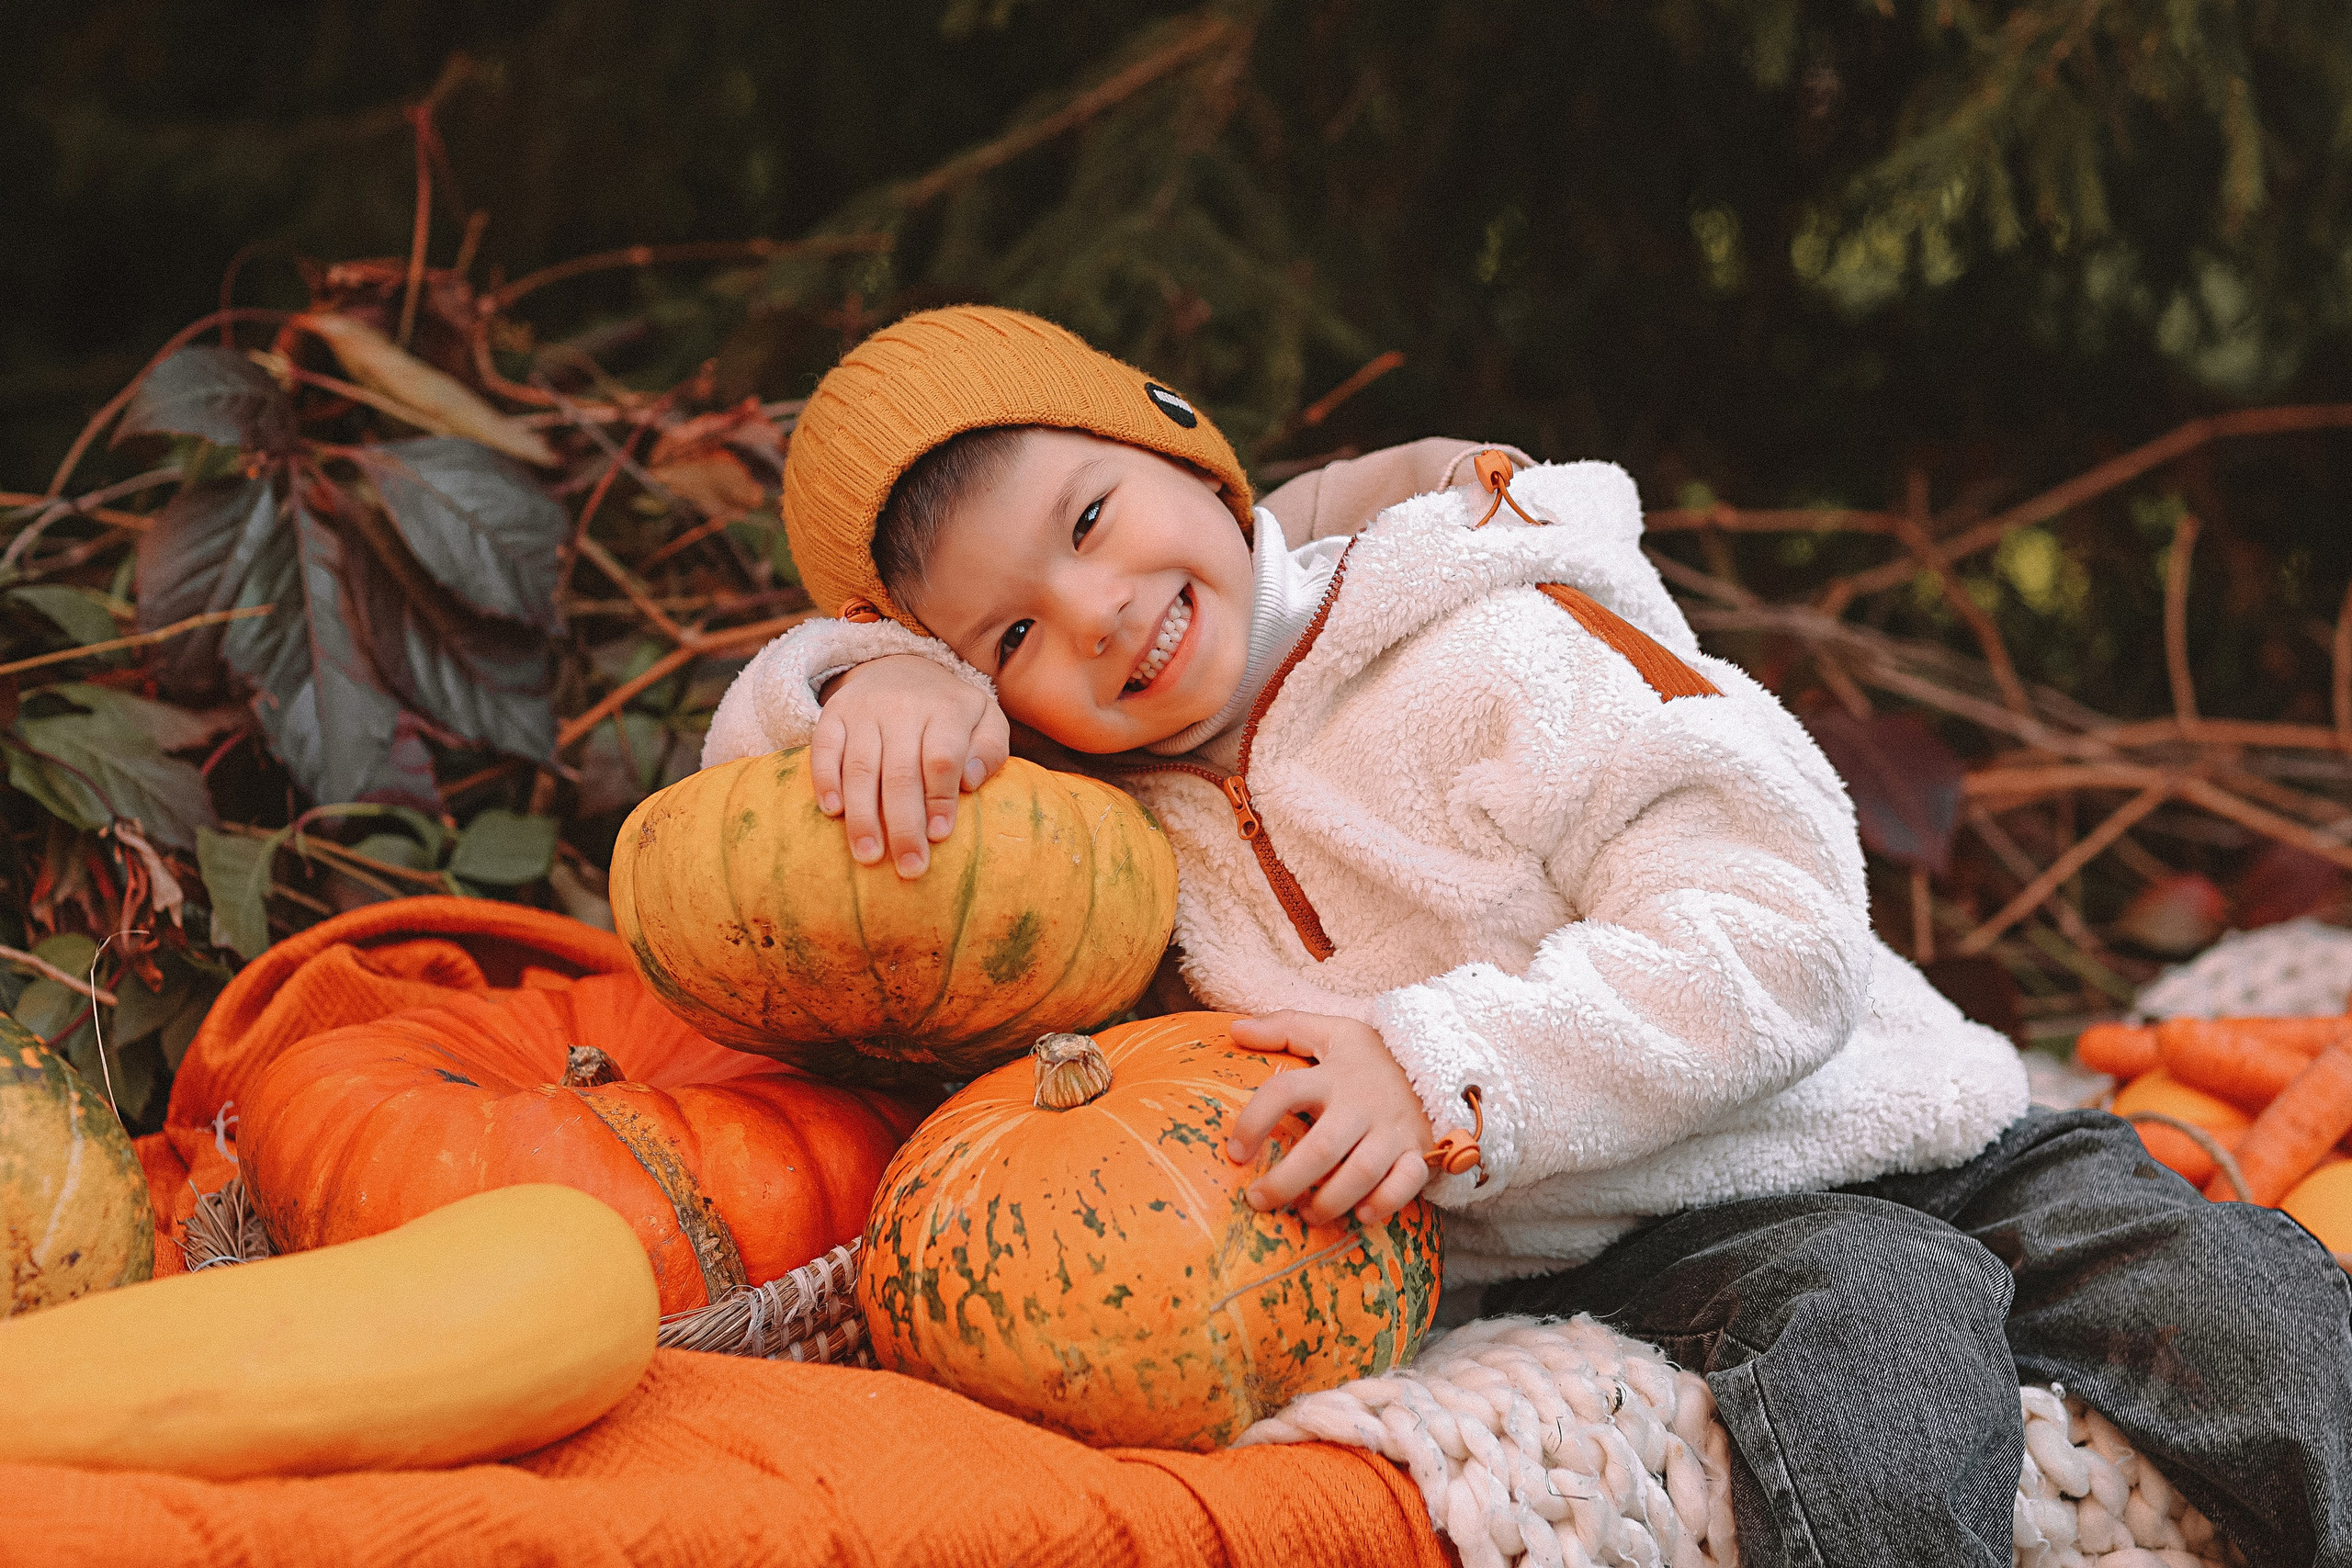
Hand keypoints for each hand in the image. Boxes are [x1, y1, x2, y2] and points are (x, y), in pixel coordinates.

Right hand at [811, 655, 1009, 877]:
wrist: (900, 665)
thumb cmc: (949, 711)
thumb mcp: (985, 719)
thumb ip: (990, 749)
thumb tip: (970, 782)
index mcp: (946, 710)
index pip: (941, 759)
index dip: (940, 799)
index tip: (939, 835)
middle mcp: (903, 708)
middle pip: (901, 772)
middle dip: (904, 825)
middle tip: (909, 867)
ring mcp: (865, 711)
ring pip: (861, 767)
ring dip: (863, 816)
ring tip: (869, 856)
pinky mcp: (834, 715)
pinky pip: (824, 748)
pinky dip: (825, 780)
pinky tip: (832, 812)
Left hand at [1224, 1012, 1434, 1226]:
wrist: (1442, 1061)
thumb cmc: (1373, 1057)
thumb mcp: (1332, 1033)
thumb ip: (1284, 1027)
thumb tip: (1236, 1029)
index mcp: (1333, 1075)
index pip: (1284, 1092)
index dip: (1254, 1122)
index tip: (1235, 1152)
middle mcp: (1361, 1104)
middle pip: (1321, 1148)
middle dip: (1286, 1181)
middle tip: (1258, 1200)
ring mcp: (1392, 1129)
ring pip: (1360, 1172)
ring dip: (1329, 1201)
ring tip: (1305, 1216)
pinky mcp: (1419, 1149)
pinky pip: (1406, 1183)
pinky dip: (1384, 1203)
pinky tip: (1361, 1215)